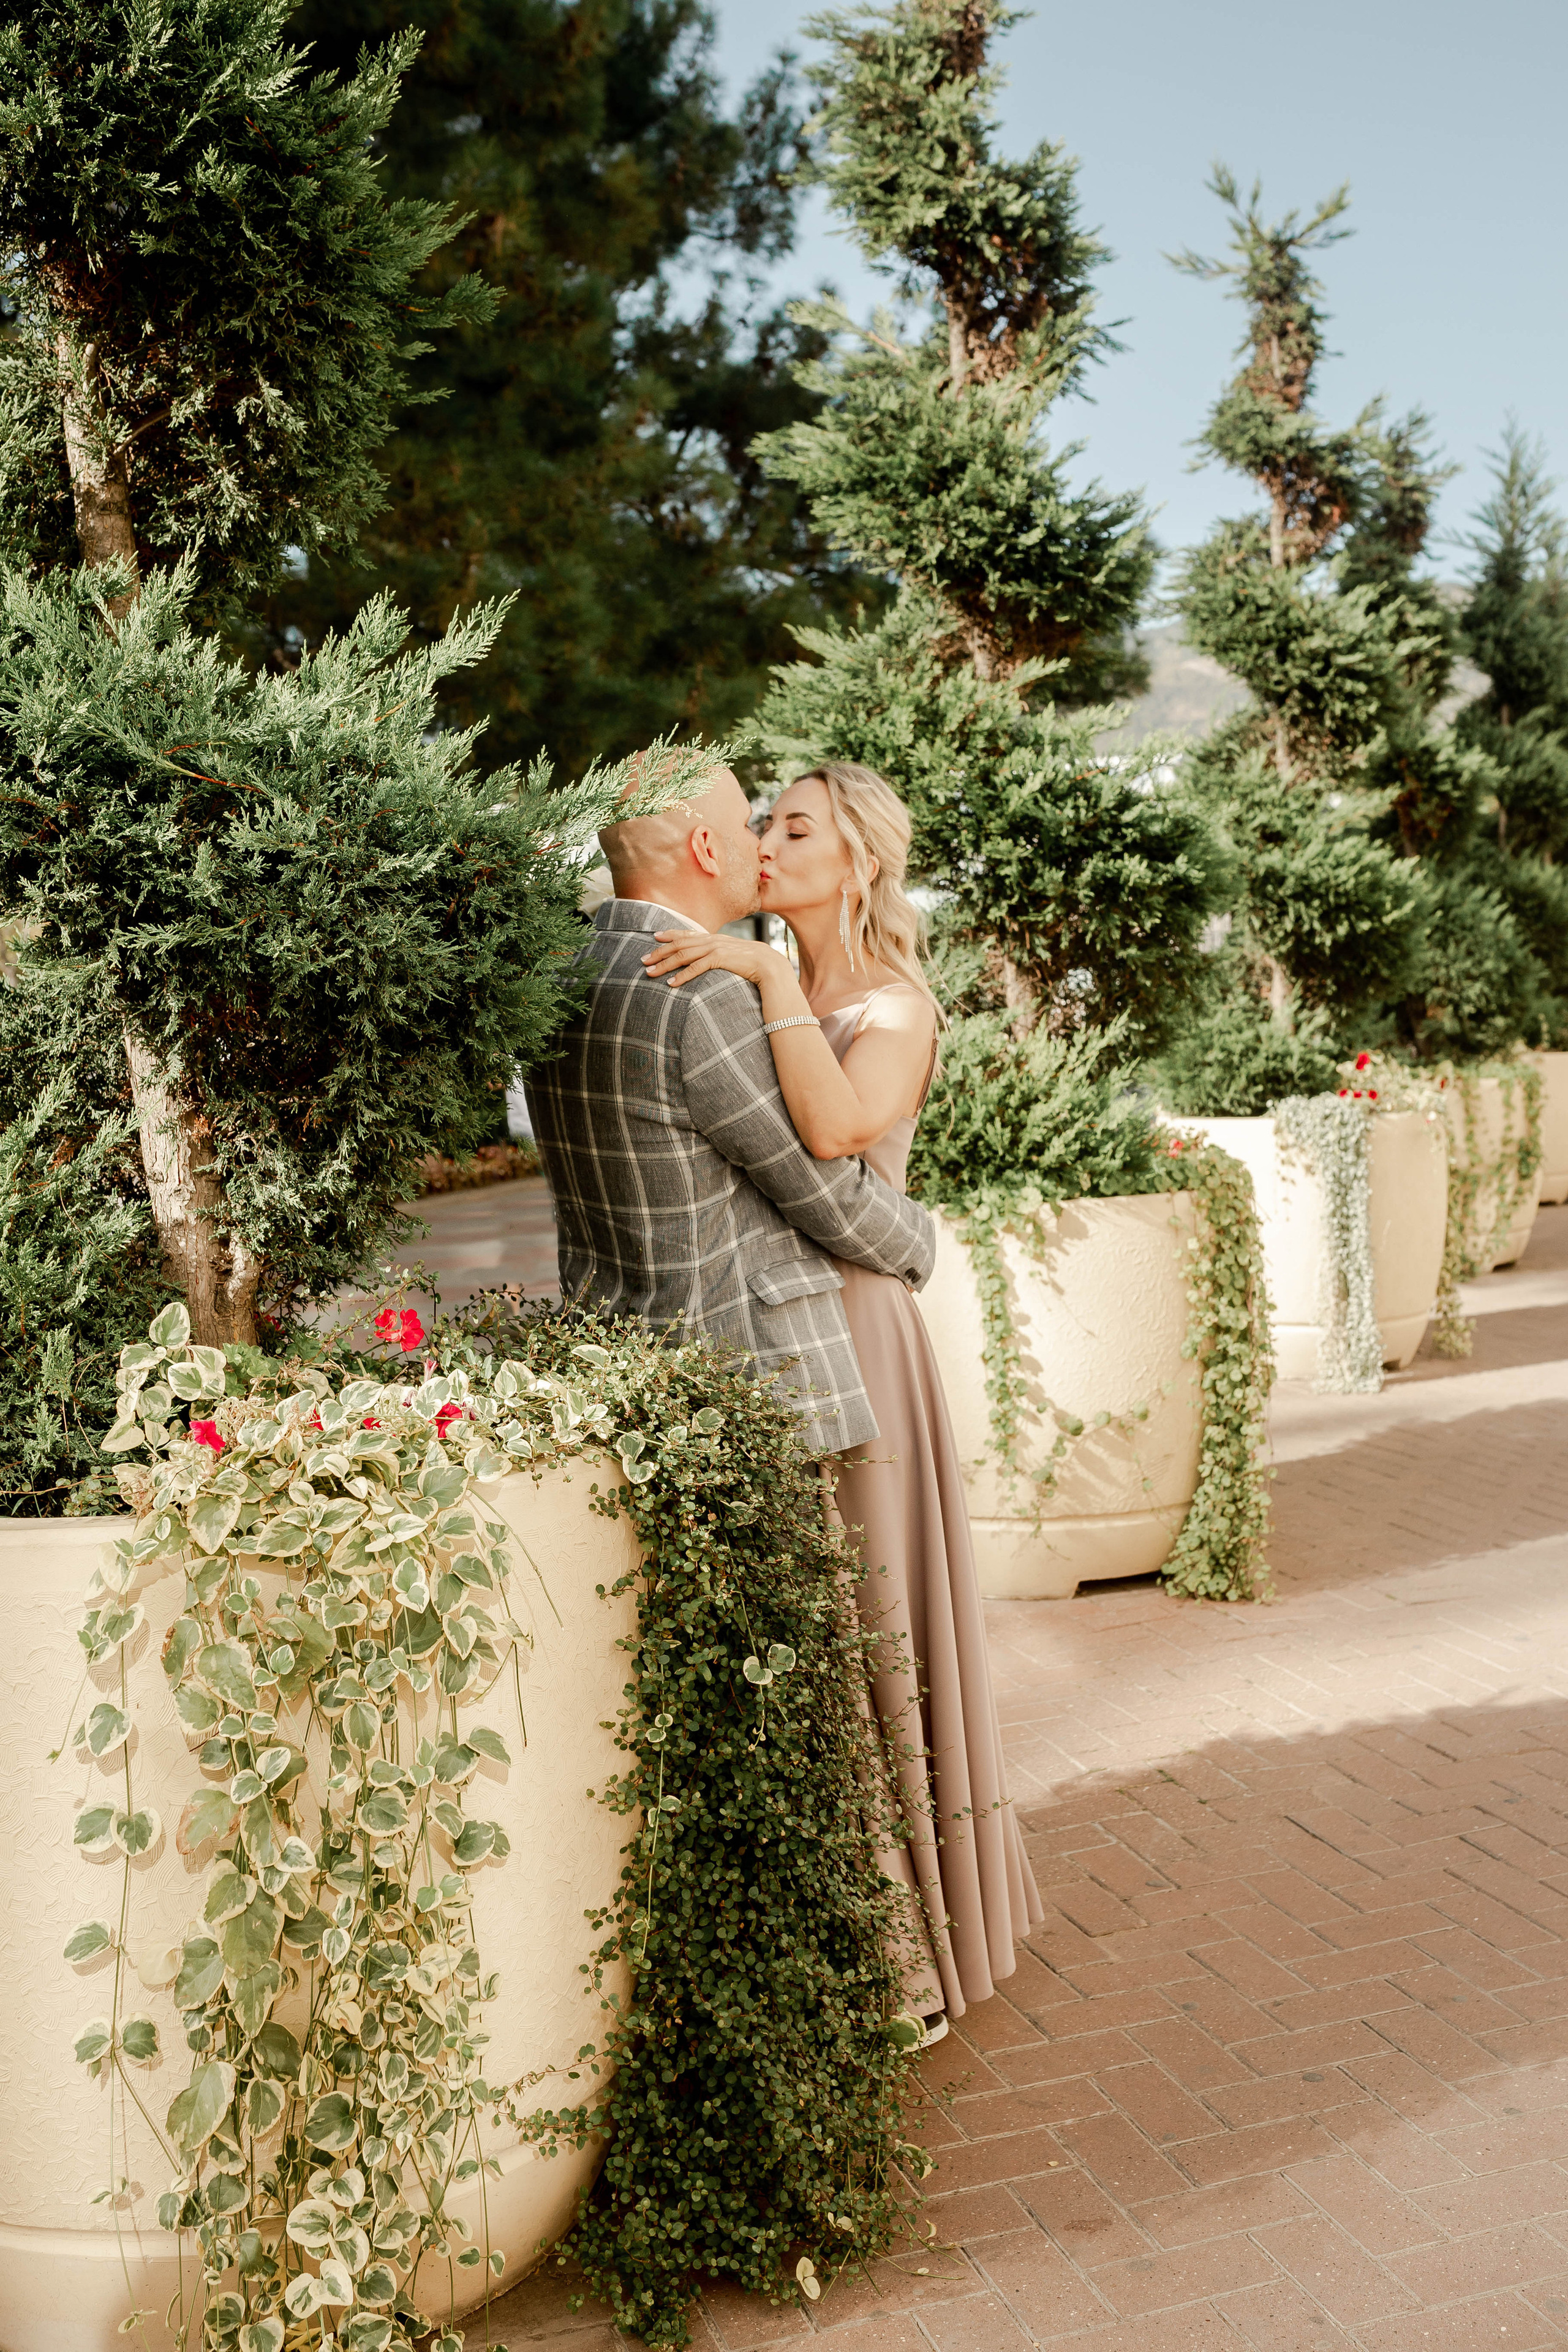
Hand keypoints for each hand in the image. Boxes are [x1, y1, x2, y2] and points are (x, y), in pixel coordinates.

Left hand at [642, 928, 787, 988]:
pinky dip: (682, 975)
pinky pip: (696, 967)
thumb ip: (720, 954)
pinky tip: (671, 983)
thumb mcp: (733, 955)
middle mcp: (713, 940)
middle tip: (643, 960)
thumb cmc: (753, 964)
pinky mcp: (720, 958)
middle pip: (679, 944)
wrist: (770, 965)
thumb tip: (710, 959)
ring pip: (683, 954)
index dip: (670, 934)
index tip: (655, 936)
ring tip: (650, 972)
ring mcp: (716, 948)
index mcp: (715, 938)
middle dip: (659, 951)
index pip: (687, 933)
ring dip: (664, 964)